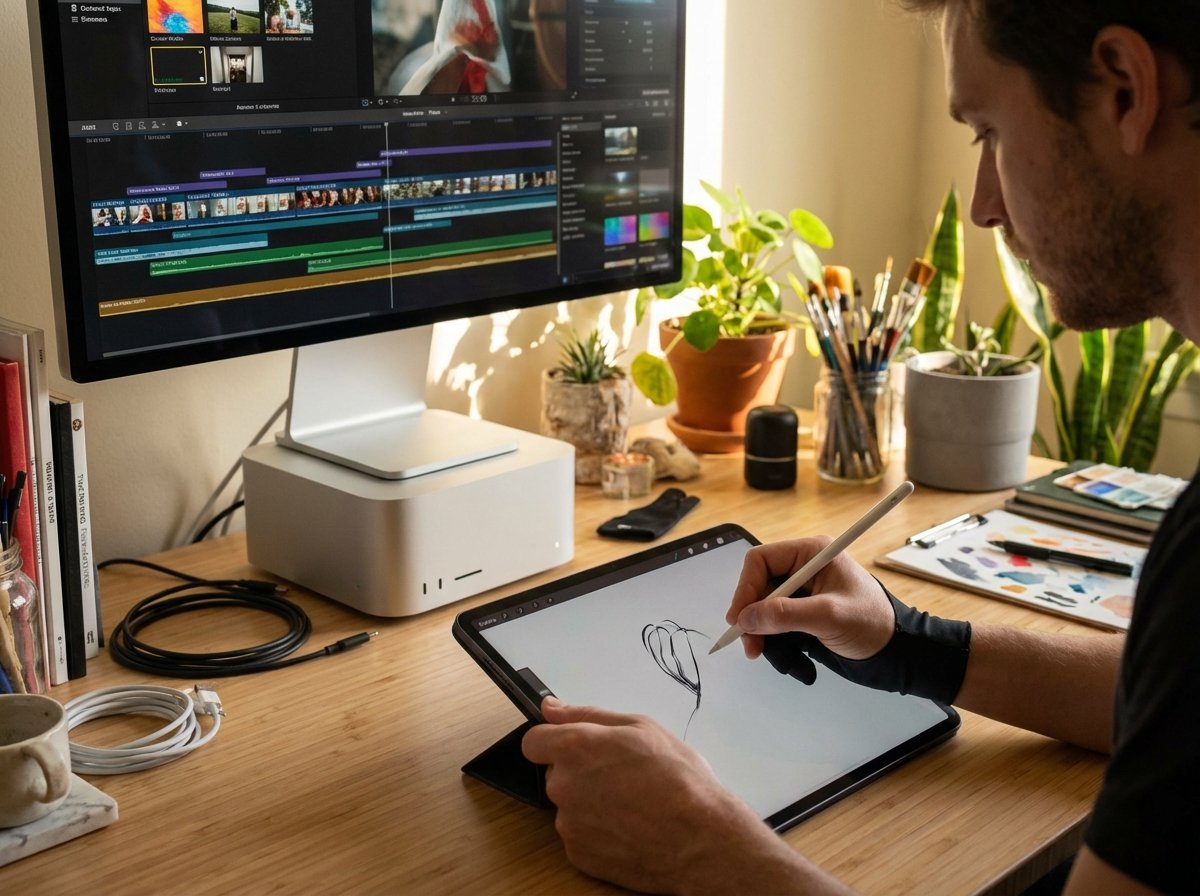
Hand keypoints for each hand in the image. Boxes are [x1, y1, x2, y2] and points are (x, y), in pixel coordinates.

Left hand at [521, 697, 821, 893]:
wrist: (701, 839)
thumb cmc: (679, 779)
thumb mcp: (641, 727)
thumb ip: (586, 715)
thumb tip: (550, 707)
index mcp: (575, 748)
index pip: (533, 742)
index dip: (552, 742)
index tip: (572, 747)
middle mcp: (563, 786)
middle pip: (556, 774)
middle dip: (580, 773)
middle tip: (621, 776)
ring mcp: (569, 824)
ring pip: (570, 806)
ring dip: (590, 804)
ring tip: (632, 805)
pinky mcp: (578, 855)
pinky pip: (580, 836)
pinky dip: (598, 832)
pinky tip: (629, 828)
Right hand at [728, 537, 895, 661]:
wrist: (898, 654)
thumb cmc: (873, 625)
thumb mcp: (829, 616)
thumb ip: (785, 615)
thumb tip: (745, 618)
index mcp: (811, 554)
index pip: (761, 561)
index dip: (746, 589)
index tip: (739, 620)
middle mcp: (803, 570)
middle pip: (758, 590)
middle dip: (754, 621)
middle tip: (753, 648)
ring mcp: (803, 596)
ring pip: (764, 614)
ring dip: (768, 640)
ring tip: (786, 662)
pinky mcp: (803, 618)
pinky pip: (777, 631)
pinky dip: (782, 649)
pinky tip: (799, 664)